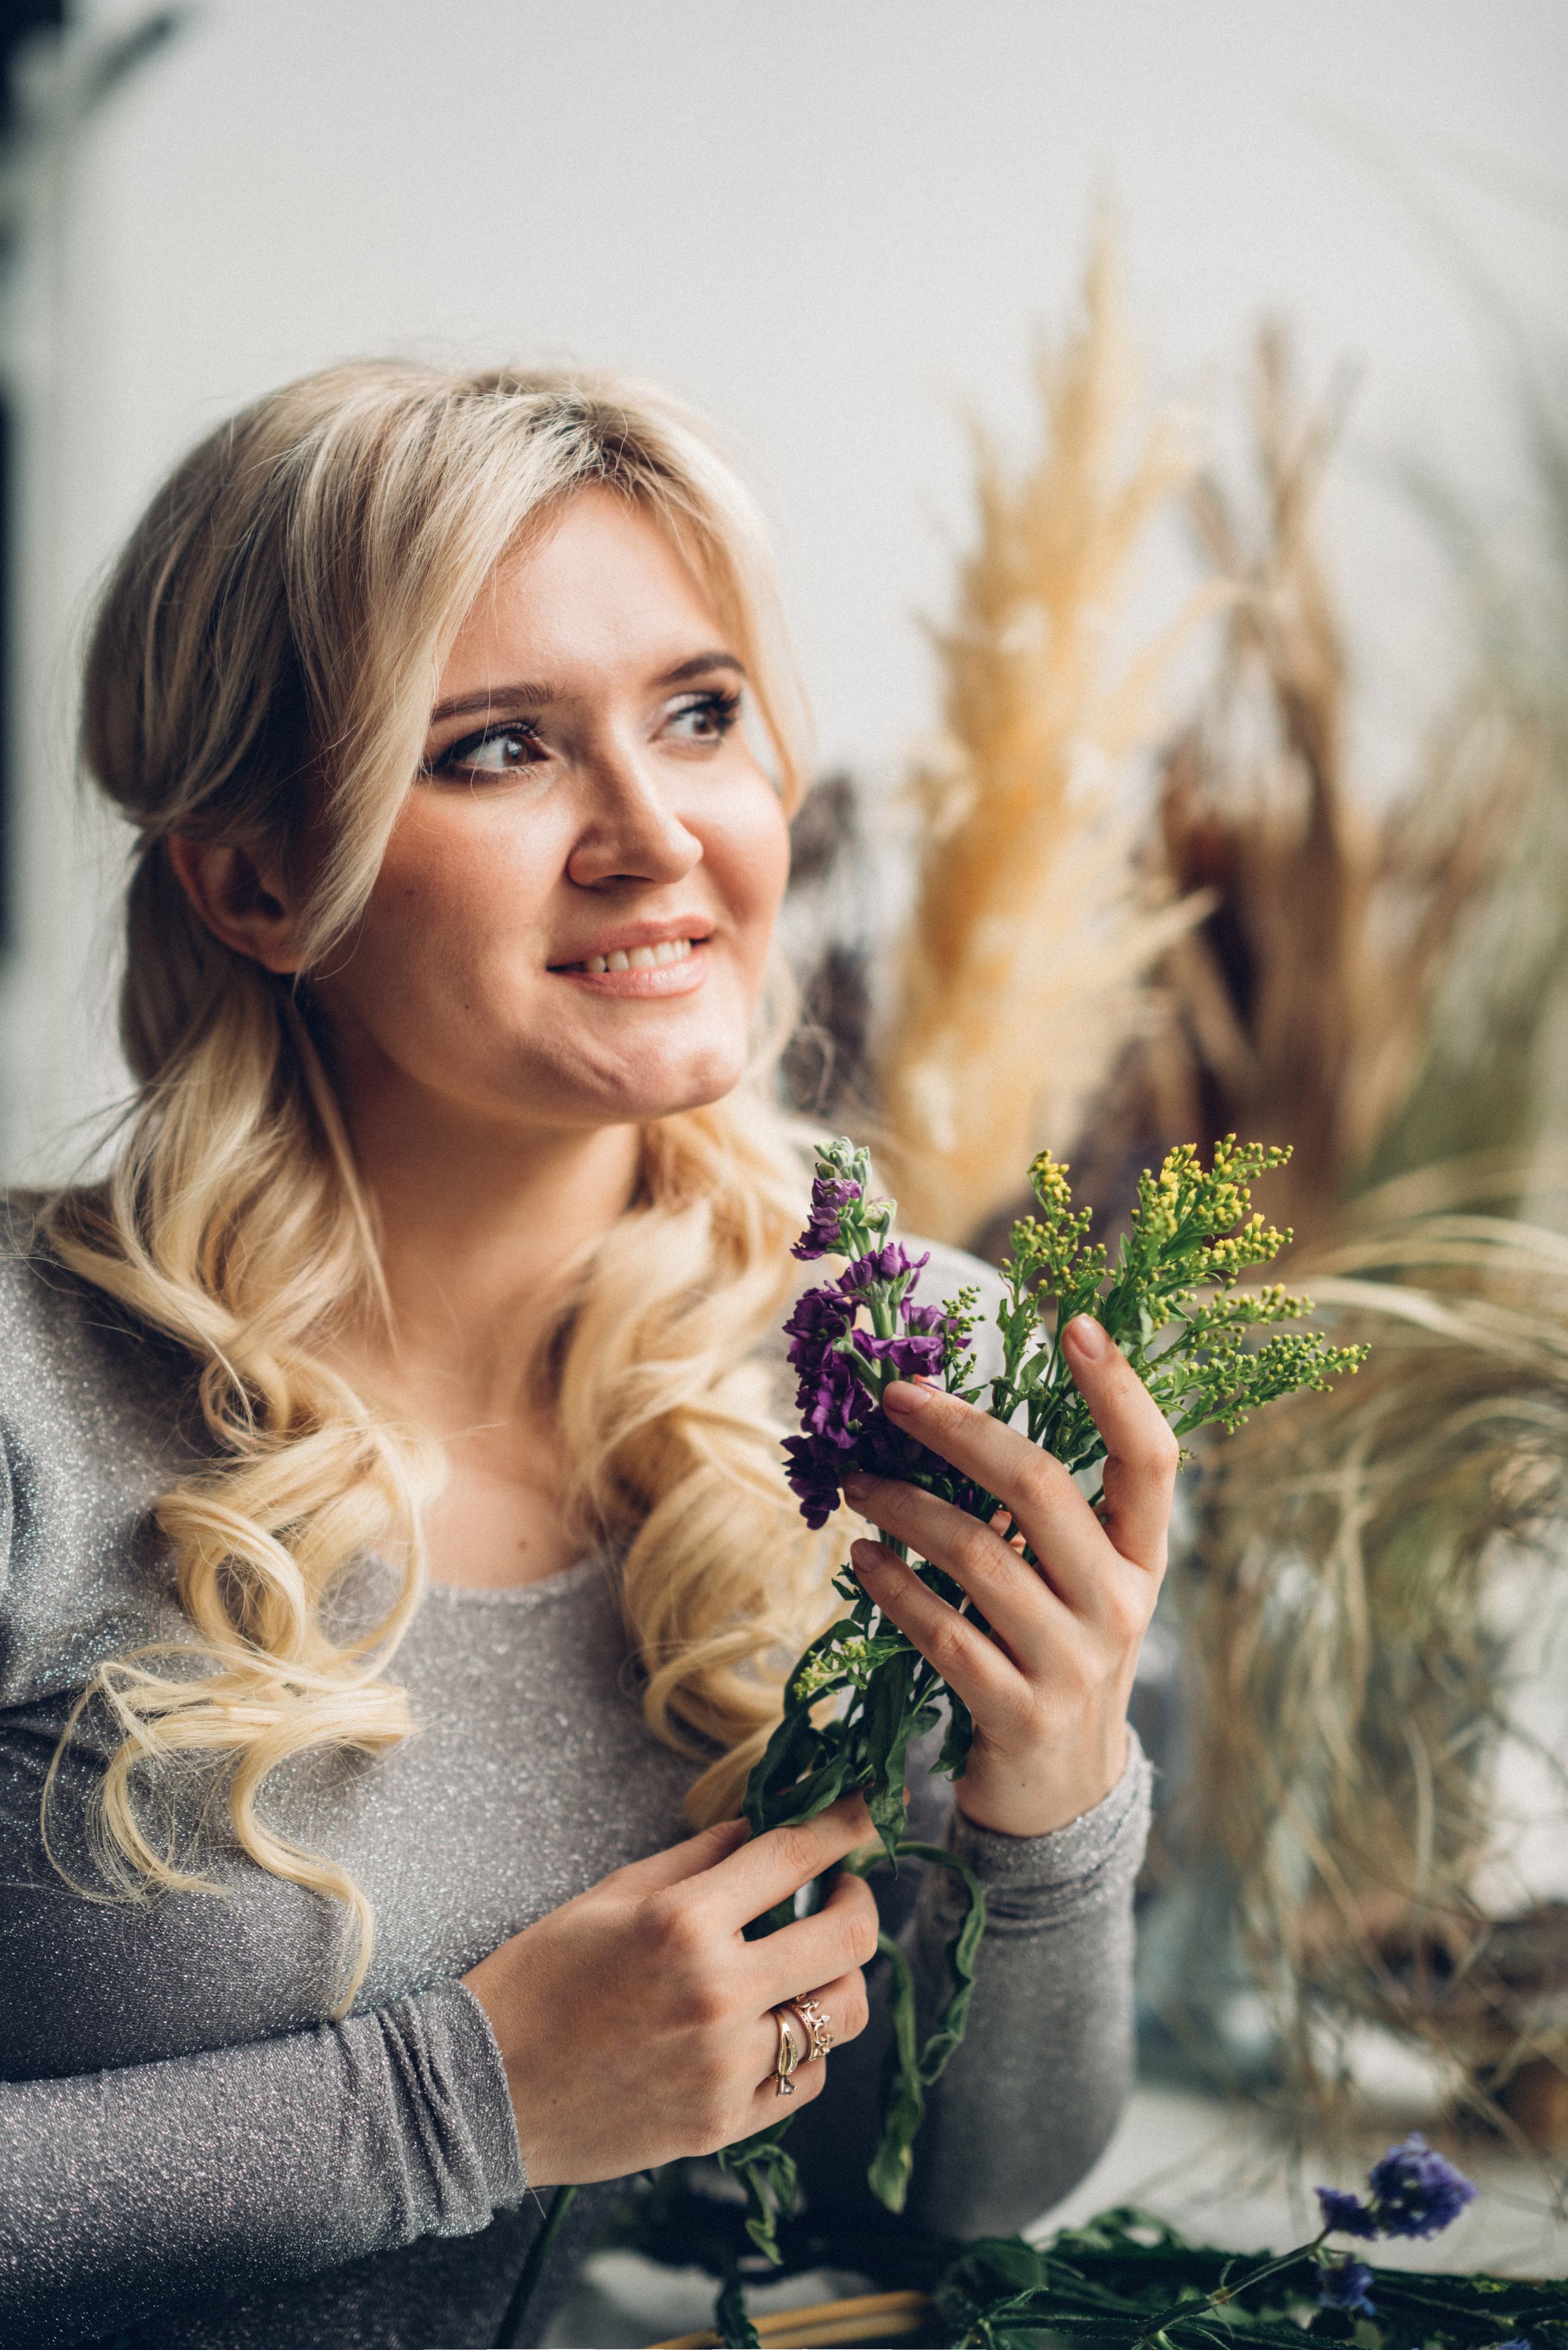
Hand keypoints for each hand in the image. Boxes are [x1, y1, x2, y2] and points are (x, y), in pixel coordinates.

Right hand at [460, 1794, 878, 2184]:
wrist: (483, 2093)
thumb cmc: (537, 1981)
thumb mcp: (609, 1895)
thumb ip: (696, 1859)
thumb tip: (760, 1827)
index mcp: (683, 1922)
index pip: (796, 1855)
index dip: (848, 1823)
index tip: (872, 1808)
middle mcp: (717, 1993)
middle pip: (848, 1936)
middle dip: (859, 1899)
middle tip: (843, 1890)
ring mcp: (727, 2067)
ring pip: (843, 2013)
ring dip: (839, 1977)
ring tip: (809, 1962)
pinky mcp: (725, 2124)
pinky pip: (810, 2078)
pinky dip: (806, 2045)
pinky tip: (774, 2025)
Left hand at [842, 1315, 1175, 1838]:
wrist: (1062, 1798)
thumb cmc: (1055, 1657)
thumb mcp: (1074, 1587)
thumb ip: (1037, 1518)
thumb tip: (943, 1418)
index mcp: (1143, 1560)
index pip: (1151, 1459)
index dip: (1121, 1389)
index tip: (1076, 1323)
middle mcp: (1120, 1604)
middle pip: (1040, 1486)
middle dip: (958, 1428)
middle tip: (894, 1395)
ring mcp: (1073, 1662)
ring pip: (976, 1553)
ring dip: (902, 1506)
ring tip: (857, 1481)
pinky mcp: (1017, 1712)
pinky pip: (940, 1630)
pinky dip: (891, 1587)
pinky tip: (861, 1561)